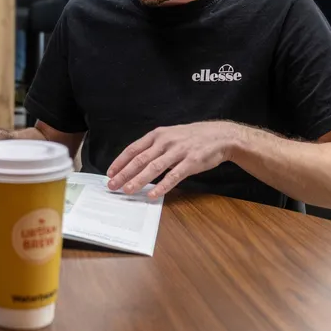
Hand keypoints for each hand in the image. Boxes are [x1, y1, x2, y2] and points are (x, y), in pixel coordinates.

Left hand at [105, 122, 238, 198]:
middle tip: (112, 185)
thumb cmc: (192, 137)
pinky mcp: (191, 162)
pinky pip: (173, 176)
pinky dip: (161, 186)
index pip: (133, 149)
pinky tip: (152, 194)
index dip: (120, 161)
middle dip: (124, 173)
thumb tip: (135, 163)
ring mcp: (178, 151)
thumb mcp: (170, 136)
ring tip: (127, 190)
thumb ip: (154, 147)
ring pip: (154, 168)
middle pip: (140, 159)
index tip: (110, 173)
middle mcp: (165, 142)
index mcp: (157, 135)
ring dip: (138, 180)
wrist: (219, 136)